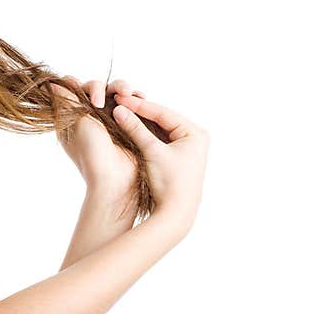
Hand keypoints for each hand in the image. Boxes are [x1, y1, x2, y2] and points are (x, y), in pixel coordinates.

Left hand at [52, 76, 145, 198]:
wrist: (115, 179)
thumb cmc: (91, 154)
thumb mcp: (77, 124)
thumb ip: (67, 101)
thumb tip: (50, 84)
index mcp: (72, 118)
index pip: (72, 91)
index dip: (75, 85)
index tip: (77, 87)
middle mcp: (90, 116)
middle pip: (95, 88)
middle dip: (99, 87)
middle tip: (100, 102)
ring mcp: (110, 119)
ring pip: (115, 93)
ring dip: (121, 88)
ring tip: (127, 93)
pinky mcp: (129, 123)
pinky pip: (133, 104)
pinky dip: (136, 97)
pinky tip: (140, 97)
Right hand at [112, 93, 210, 229]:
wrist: (175, 214)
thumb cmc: (169, 183)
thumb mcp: (151, 152)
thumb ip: (135, 129)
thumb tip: (118, 109)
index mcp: (194, 133)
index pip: (163, 113)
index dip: (140, 105)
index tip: (120, 99)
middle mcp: (194, 138)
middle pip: (161, 119)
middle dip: (139, 113)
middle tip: (118, 104)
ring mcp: (185, 148)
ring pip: (158, 129)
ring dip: (140, 123)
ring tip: (120, 114)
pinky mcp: (176, 158)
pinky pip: (157, 140)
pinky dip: (143, 135)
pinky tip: (128, 129)